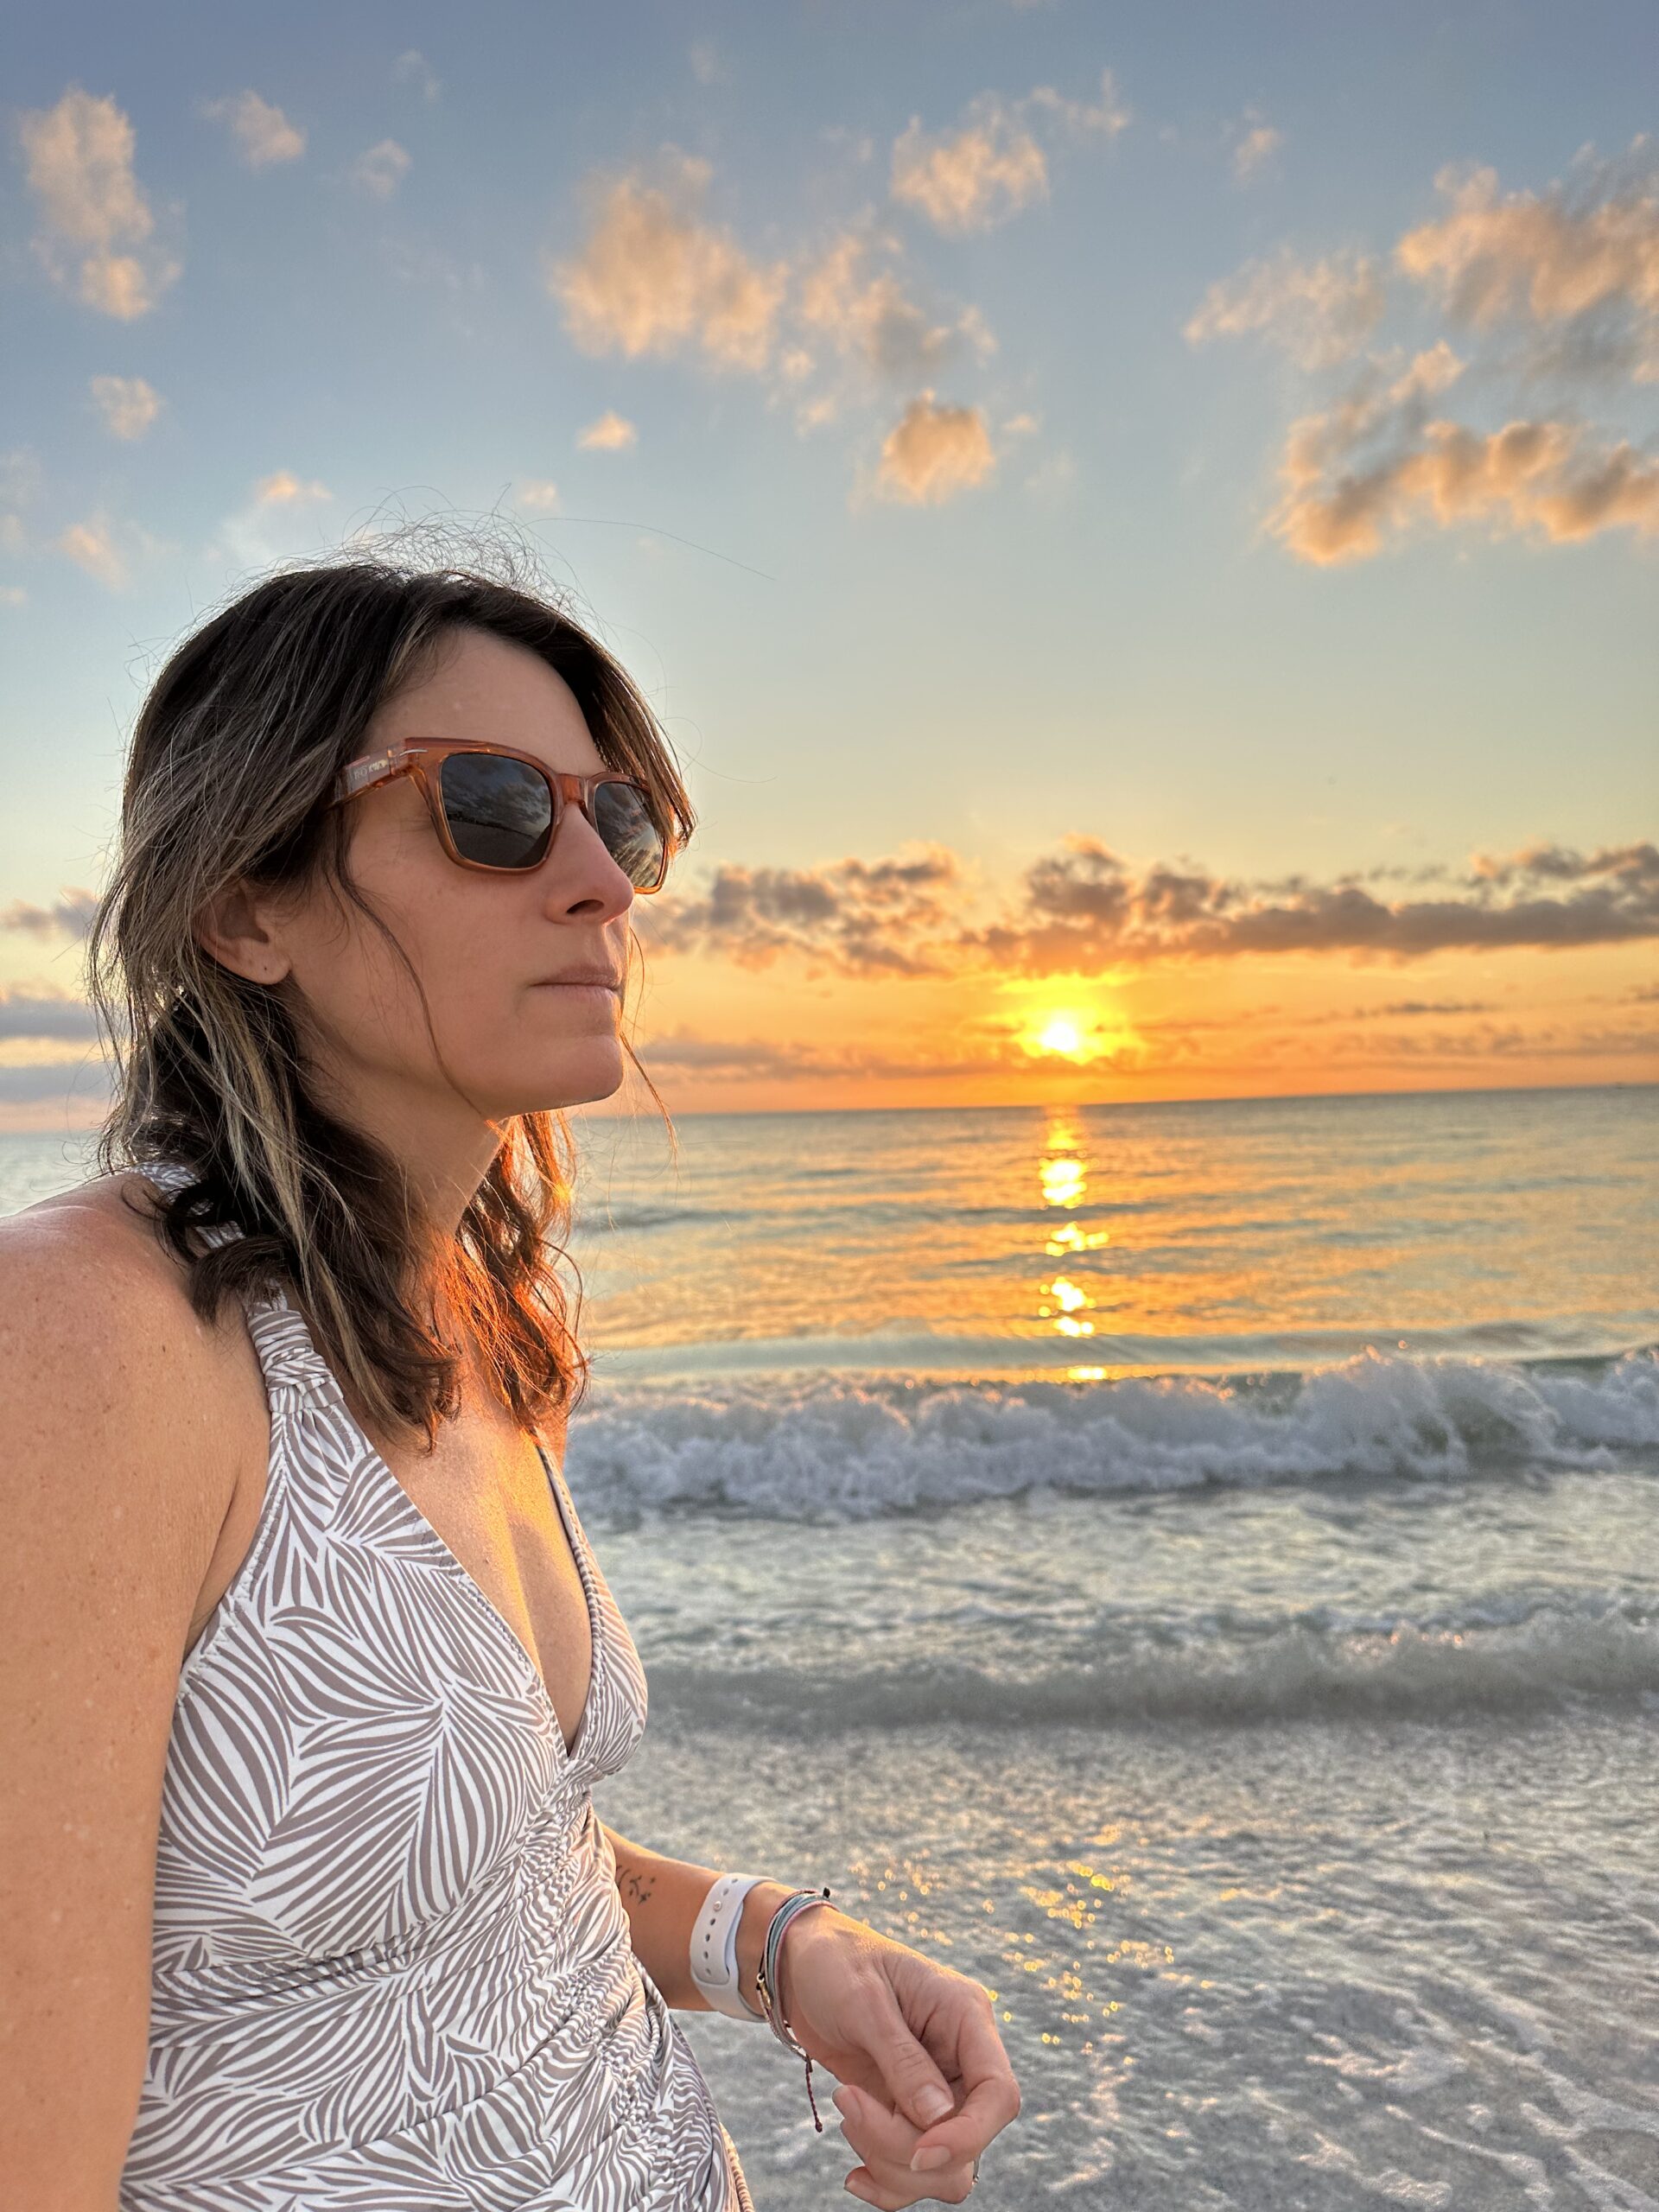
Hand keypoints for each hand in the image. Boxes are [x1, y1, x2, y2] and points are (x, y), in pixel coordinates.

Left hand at [769, 1905, 1019, 2206]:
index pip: (999, 2094)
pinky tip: (854, 2173)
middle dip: (906, 2147)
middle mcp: (961, 2059)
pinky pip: (913, 2172)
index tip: (917, 2153)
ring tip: (844, 2106)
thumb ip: (902, 2060)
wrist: (800, 1965)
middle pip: (967, 2142)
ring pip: (942, 2168)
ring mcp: (937, 2091)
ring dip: (889, 2162)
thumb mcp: (864, 2001)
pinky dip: (886, 2181)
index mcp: (966, 2017)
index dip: (969, 2136)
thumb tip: (938, 2120)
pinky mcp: (907, 2113)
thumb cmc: (835, 1962)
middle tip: (847, 2102)